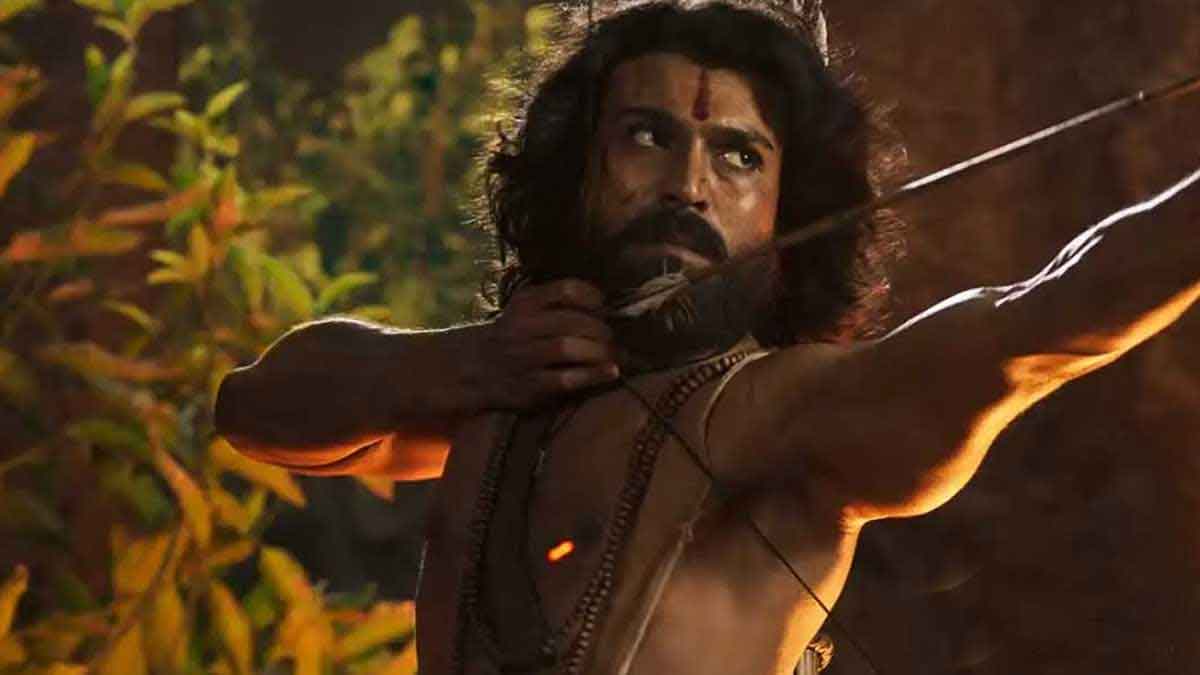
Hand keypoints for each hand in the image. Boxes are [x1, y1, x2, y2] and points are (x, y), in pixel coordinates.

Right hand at [470, 279, 619, 408]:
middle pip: (572, 321)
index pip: (566, 289)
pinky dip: (593, 375)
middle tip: (612, 337)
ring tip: (614, 355)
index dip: (592, 296)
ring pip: (568, 348)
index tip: (604, 305)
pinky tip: (610, 372)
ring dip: (599, 351)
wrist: (476, 369)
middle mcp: (522, 326)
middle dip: (601, 329)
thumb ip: (557, 302)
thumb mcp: (526, 309)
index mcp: (525, 303)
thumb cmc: (515, 336)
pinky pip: (566, 378)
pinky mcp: (529, 385)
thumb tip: (608, 306)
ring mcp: (524, 356)